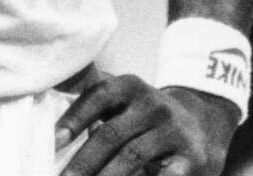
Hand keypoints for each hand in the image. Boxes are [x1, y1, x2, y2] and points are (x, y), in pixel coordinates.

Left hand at [56, 70, 238, 175]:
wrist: (200, 125)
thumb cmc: (143, 116)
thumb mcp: (122, 99)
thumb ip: (90, 98)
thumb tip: (51, 105)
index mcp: (129, 86)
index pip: (98, 96)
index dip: (75, 117)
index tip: (55, 140)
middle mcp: (152, 104)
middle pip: (111, 133)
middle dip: (84, 160)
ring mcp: (173, 130)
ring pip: (132, 156)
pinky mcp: (192, 157)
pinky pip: (164, 175)